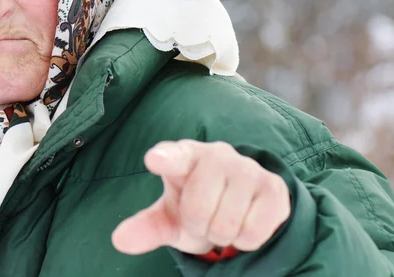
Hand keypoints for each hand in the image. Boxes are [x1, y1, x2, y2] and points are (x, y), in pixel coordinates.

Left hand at [112, 140, 290, 255]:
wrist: (241, 205)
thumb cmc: (196, 205)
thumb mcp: (169, 217)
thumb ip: (146, 226)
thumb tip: (119, 239)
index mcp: (184, 156)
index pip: (173, 156)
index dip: (164, 158)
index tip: (154, 160)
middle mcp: (216, 154)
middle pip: (198, 210)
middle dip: (199, 226)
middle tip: (205, 217)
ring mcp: (248, 168)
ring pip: (227, 225)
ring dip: (222, 235)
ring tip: (223, 218)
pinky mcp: (274, 187)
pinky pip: (253, 232)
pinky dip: (245, 240)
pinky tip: (244, 222)